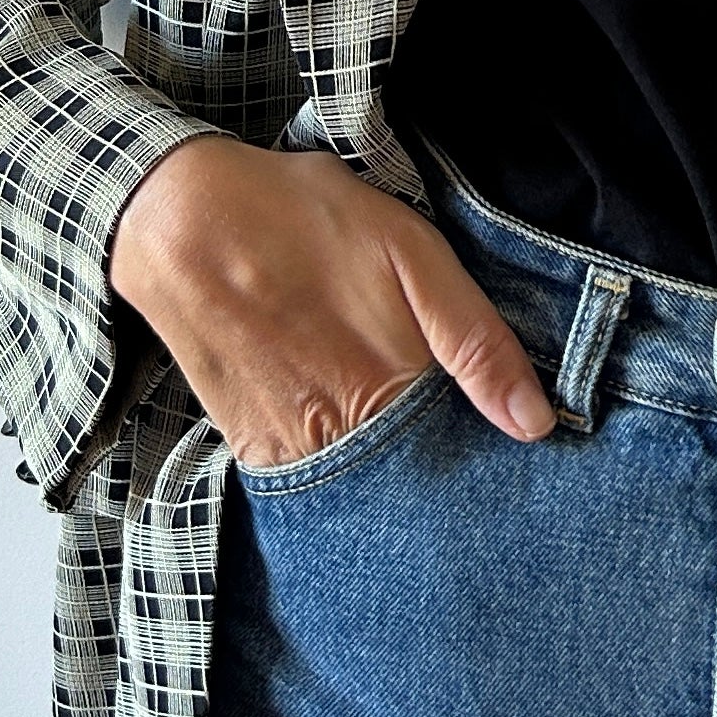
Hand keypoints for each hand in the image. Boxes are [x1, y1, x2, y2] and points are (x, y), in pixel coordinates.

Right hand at [108, 138, 555, 468]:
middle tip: (467, 456)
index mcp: (399, 388)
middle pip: (421, 490)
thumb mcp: (411, 251)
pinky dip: (343, 475)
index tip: (517, 451)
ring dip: (397, 480)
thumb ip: (475, 339)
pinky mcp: (255, 452)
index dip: (498, 458)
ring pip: (371, 496)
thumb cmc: (304, 220)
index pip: (473, 462)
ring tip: (407, 439)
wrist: (180, 223)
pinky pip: (315, 490)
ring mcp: (298, 454)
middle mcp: (350, 437)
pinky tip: (354, 438)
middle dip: (450, 479)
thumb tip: (536, 422)